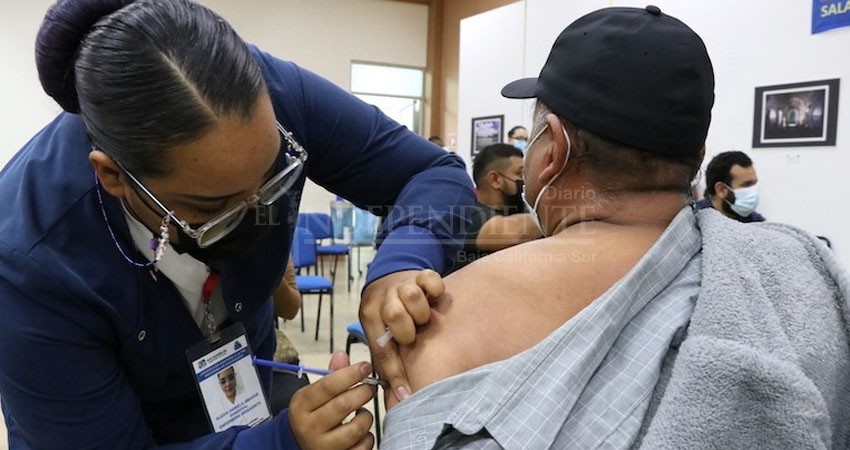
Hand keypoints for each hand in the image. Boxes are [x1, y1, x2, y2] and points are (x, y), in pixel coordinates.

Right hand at [289, 352, 375, 449]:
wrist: (299, 446)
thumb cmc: (312, 416)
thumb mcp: (314, 395)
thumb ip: (331, 375)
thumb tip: (342, 354)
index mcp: (301, 406)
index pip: (328, 386)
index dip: (350, 374)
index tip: (366, 366)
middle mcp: (309, 427)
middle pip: (343, 405)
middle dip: (363, 392)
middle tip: (370, 386)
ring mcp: (323, 447)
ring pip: (356, 428)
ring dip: (366, 416)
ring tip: (362, 410)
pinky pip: (363, 446)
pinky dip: (367, 436)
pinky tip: (360, 431)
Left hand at [359, 269, 444, 408]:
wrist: (387, 279)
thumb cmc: (385, 317)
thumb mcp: (378, 335)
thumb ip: (385, 359)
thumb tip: (396, 396)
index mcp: (370, 316)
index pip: (381, 348)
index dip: (395, 373)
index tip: (405, 394)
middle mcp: (384, 298)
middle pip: (395, 313)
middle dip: (406, 331)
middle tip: (412, 335)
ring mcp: (402, 284)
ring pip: (412, 295)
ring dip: (420, 311)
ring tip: (422, 318)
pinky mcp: (421, 274)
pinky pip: (431, 280)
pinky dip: (434, 290)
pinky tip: (433, 299)